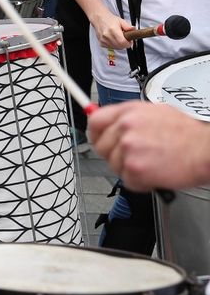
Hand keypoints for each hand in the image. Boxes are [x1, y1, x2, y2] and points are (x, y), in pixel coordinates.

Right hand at [90, 10, 133, 49]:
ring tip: (119, 38)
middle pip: (119, 46)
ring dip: (119, 45)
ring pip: (115, 48)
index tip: (130, 41)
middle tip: (126, 39)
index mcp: (113, 30)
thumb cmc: (109, 19)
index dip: (128, 43)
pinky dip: (114, 45)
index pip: (122, 42)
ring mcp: (103, 40)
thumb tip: (134, 30)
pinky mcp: (101, 43)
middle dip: (125, 44)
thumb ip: (128, 26)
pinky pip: (110, 47)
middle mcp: (107, 35)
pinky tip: (113, 39)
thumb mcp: (121, 21)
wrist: (99, 18)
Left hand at [90, 101, 209, 190]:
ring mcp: (129, 147)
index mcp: (128, 112)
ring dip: (129, 169)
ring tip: (150, 163)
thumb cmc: (187, 134)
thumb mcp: (154, 112)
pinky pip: (126, 180)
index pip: (95, 121)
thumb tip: (111, 122)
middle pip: (100, 146)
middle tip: (134, 157)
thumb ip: (129, 117)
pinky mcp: (135, 168)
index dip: (95, 134)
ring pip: (112, 165)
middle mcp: (125, 127)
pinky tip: (155, 173)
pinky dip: (139, 182)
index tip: (99, 140)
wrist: (206, 149)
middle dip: (114, 155)